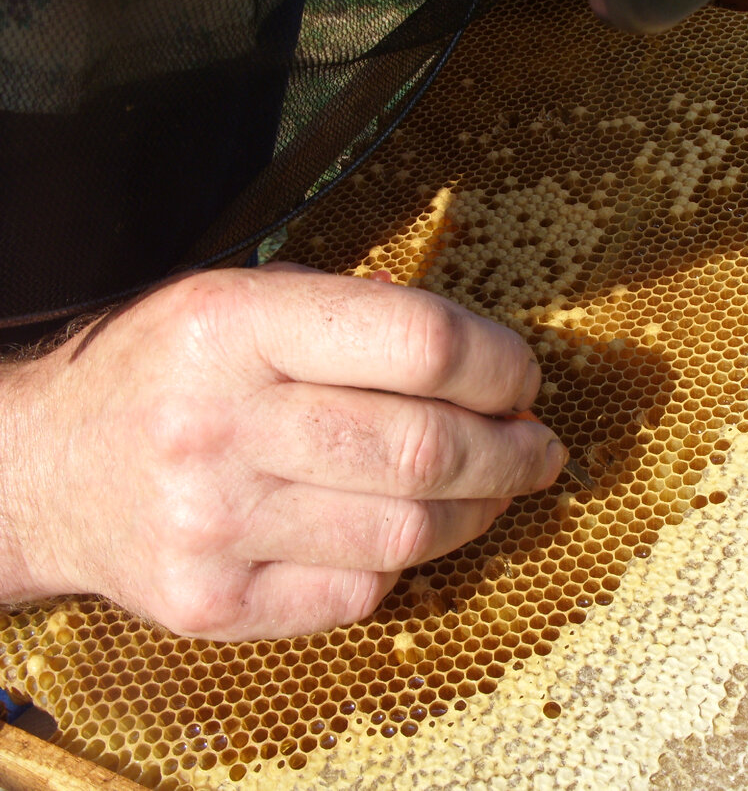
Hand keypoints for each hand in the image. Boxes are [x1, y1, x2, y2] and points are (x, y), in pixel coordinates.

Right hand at [0, 264, 564, 640]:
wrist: (45, 469)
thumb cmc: (165, 372)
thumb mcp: (239, 300)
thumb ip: (354, 315)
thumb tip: (482, 362)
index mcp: (232, 326)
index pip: (420, 342)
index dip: (500, 363)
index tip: (522, 378)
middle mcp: (219, 426)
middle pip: (428, 447)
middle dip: (515, 448)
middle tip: (540, 444)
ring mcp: (215, 526)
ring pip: (411, 530)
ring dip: (484, 508)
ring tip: (500, 486)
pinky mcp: (217, 604)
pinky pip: (363, 588)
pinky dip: (408, 557)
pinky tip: (411, 528)